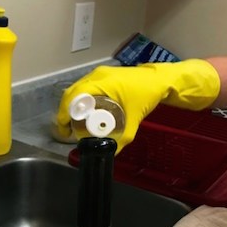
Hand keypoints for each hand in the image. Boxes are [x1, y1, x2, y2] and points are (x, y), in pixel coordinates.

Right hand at [56, 60, 220, 150]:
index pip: (73, 96)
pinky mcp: (105, 77)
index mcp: (101, 82)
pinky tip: (87, 113)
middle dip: (67, 112)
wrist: (162, 80)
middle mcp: (97, 75)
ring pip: (79, 90)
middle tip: (68, 130)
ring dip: (75, 107)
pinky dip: (84, 101)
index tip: (64, 129)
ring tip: (75, 124)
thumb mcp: (134, 118)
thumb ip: (122, 137)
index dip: (64, 113)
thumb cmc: (147, 95)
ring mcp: (101, 74)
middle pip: (73, 93)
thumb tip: (110, 153)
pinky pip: (87, 88)